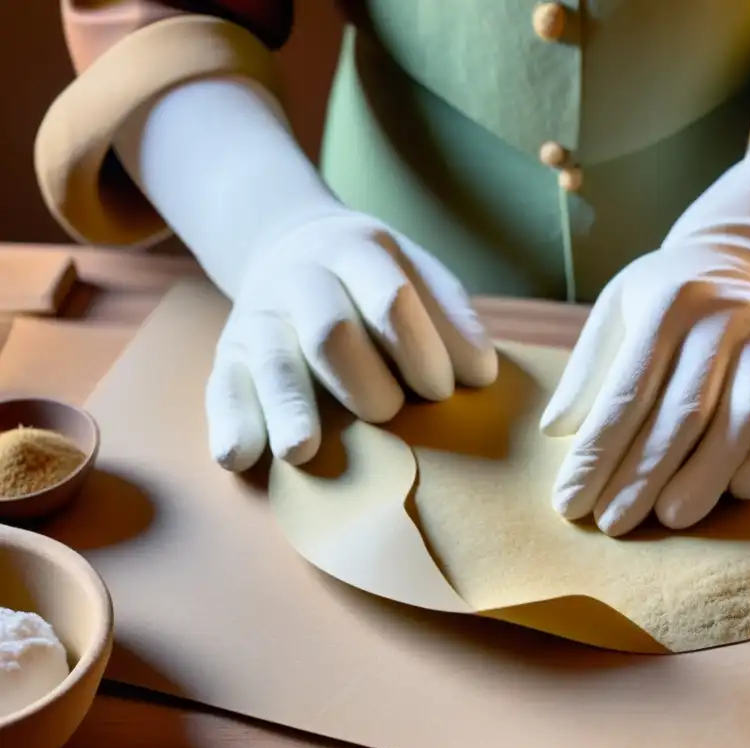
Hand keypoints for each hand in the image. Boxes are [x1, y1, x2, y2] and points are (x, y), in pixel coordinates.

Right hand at [206, 212, 497, 470]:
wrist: (288, 243)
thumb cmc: (372, 278)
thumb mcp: (416, 272)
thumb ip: (450, 316)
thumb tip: (480, 373)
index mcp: (357, 252)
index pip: (391, 301)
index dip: (421, 350)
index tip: (441, 390)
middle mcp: (301, 280)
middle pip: (330, 332)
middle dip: (364, 383)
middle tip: (388, 413)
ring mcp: (260, 318)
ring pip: (273, 362)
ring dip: (290, 407)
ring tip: (302, 451)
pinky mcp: (230, 356)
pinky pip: (222, 388)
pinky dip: (230, 422)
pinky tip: (238, 456)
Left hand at [540, 243, 749, 536]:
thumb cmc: (672, 297)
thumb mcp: (620, 306)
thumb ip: (588, 367)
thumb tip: (553, 431)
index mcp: (668, 305)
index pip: (626, 394)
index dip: (596, 454)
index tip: (569, 502)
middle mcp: (724, 321)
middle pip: (681, 415)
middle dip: (642, 477)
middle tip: (611, 525)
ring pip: (740, 424)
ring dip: (704, 479)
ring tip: (668, 518)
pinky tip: (734, 493)